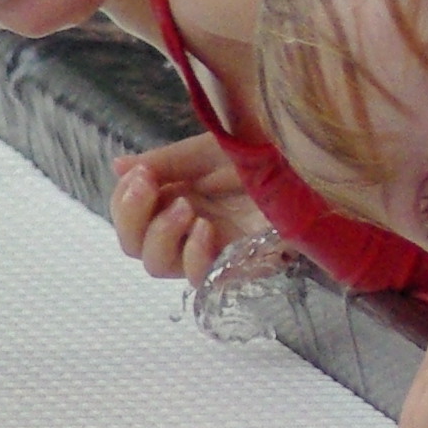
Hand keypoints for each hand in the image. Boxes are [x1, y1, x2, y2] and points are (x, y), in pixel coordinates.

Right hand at [112, 135, 261, 281]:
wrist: (309, 165)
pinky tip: (205, 229)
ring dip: (160, 235)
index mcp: (177, 198)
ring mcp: (211, 249)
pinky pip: (200, 278)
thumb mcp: (209, 149)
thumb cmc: (267, 155)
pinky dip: (193, 256)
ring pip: (157, 266)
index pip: (129, 217)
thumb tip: (118, 167)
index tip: (140, 175)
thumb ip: (165, 162)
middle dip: (132, 217)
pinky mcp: (238, 265)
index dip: (124, 201)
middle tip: (151, 188)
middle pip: (134, 246)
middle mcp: (187, 228)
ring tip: (186, 208)